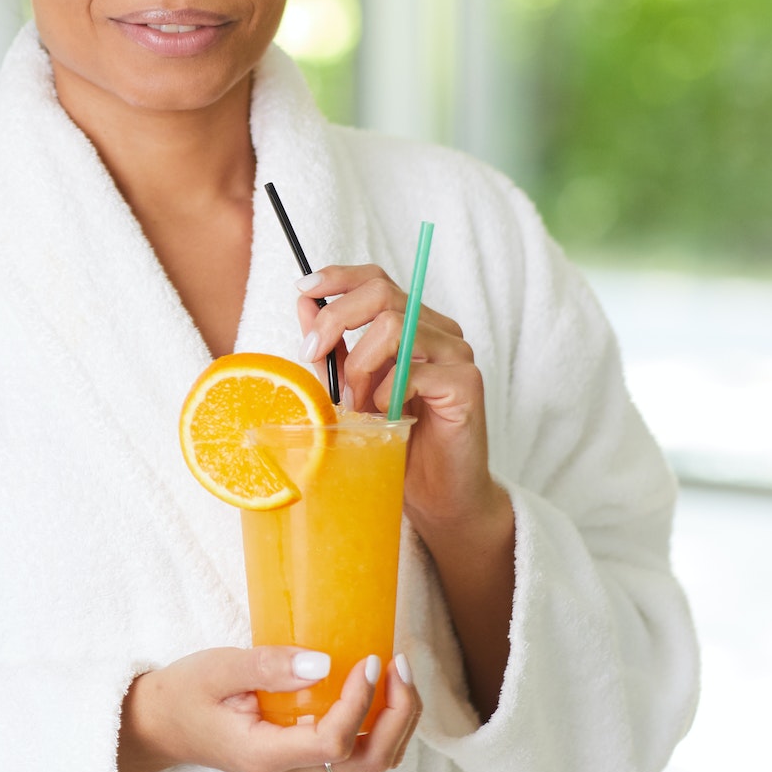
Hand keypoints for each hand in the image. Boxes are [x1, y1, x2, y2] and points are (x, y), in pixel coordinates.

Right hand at [117, 647, 420, 771]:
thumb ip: (268, 667)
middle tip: (399, 664)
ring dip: (395, 719)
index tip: (369, 660)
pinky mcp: (302, 757)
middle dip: (397, 715)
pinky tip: (376, 684)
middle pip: (369, 761)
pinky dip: (378, 720)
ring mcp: (298, 770)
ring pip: (370, 759)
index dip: (360, 703)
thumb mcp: (218, 669)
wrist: (161, 724)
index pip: (333, 744)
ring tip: (398, 672)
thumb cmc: (184, 694)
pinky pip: (355, 749)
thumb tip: (325, 663)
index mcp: (264, 755)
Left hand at [295, 264, 503, 533]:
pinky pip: (414, 372)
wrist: (437, 494)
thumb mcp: (351, 388)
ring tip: (358, 406)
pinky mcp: (467, 383)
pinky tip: (387, 418)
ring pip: (394, 328)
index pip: (376, 279)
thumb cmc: (396, 442)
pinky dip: (387, 394)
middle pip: (381, 294)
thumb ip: (332, 349)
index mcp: (413, 324)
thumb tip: (304, 303)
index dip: (338, 277)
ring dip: (360, 368)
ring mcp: (457, 354)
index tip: (304, 290)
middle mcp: (439, 331)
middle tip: (312, 356)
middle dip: (335, 321)